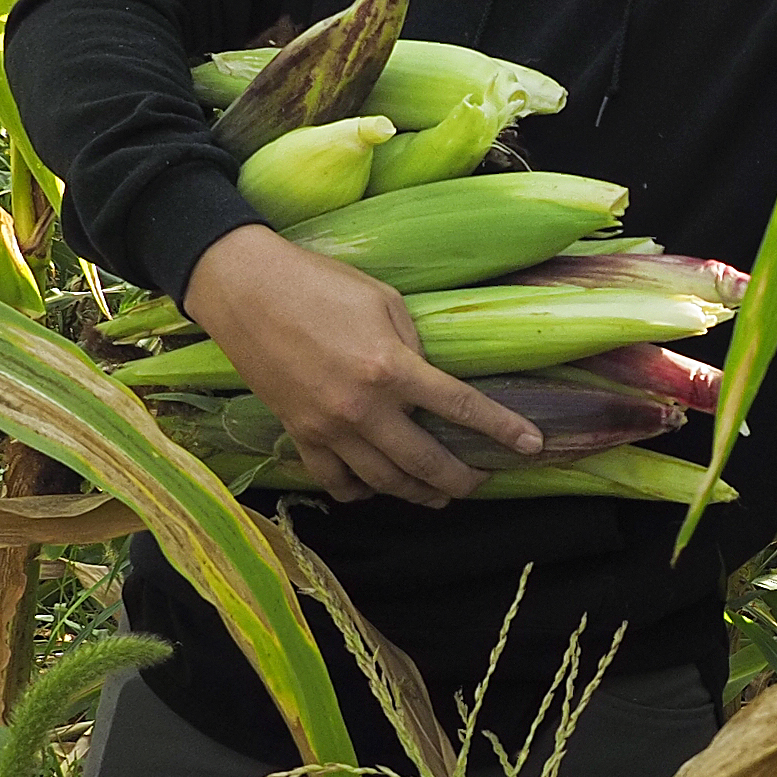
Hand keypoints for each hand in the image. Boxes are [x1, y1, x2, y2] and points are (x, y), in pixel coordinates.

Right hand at [181, 222, 545, 508]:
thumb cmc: (318, 283)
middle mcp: (362, 407)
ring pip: (384, 481)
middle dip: (461, 479)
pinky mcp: (298, 434)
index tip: (531, 446)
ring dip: (418, 493)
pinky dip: (360, 491)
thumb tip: (430, 384)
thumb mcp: (384, 301)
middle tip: (481, 480)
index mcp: (390, 366)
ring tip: (439, 493)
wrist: (245, 290)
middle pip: (425, 462)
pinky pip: (335, 481)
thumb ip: (414, 346)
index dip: (502, 430)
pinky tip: (375, 488)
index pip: (460, 407)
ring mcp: (327, 427)